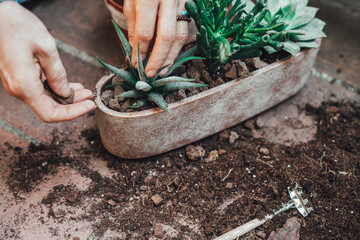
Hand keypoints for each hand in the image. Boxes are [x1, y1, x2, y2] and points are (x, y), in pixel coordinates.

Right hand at [0, 2, 94, 121]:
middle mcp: (18, 89)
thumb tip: (66, 93)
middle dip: (72, 105)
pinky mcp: (19, 77)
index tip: (89, 106)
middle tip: (90, 97)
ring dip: (66, 97)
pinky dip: (56, 89)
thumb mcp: (46, 48)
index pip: (51, 113)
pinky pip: (40, 89)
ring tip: (83, 90)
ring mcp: (17, 84)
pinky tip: (69, 85)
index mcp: (24, 85)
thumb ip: (58, 74)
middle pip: (49, 108)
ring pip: (45, 99)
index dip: (73, 113)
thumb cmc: (16, 25)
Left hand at [123, 0, 188, 76]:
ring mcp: (182, 3)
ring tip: (161, 71)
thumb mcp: (132, 3)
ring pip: (180, 36)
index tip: (135, 64)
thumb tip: (135, 53)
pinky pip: (185, 32)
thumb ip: (134, 27)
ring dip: (170, 57)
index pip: (146, 31)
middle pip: (167, 36)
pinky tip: (169, 58)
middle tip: (150, 74)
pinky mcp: (189, 7)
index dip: (141, 51)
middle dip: (158, 59)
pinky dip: (177, 48)